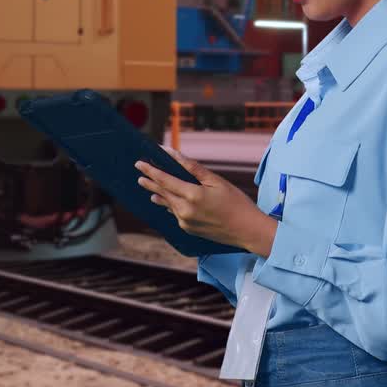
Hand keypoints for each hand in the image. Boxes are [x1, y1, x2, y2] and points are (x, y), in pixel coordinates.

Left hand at [135, 146, 272, 253]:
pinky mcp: (189, 229)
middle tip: (139, 173)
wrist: (247, 230)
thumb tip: (175, 155)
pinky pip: (175, 213)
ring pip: (168, 204)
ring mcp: (185, 222)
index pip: (165, 180)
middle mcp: (185, 210)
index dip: (151, 171)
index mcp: (192, 195)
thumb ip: (193, 168)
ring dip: (158, 194)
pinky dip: (169, 205)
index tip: (140, 163)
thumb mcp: (216, 181)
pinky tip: (166, 201)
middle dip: (150, 182)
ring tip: (148, 187)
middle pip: (162, 192)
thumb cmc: (236, 202)